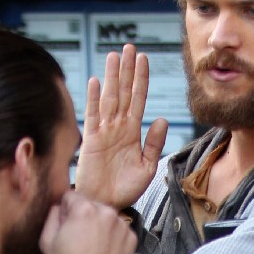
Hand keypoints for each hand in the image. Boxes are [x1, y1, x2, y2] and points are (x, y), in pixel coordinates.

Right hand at [40, 191, 134, 253]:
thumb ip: (52, 215)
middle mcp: (107, 212)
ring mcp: (121, 225)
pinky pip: (118, 229)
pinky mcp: (131, 238)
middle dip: (83, 216)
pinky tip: (104, 252)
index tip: (65, 225)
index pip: (71, 196)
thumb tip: (59, 206)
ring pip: (105, 216)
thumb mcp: (47, 240)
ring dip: (99, 225)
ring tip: (92, 248)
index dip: (65, 210)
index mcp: (84, 209)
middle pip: (90, 205)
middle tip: (78, 239)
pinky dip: (111, 236)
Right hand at [73, 42, 169, 209]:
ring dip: (111, 77)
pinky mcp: (90, 140)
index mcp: (133, 132)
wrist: (106, 205)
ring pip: (109, 98)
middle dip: (127, 70)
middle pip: (123, 92)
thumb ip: (154, 143)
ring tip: (114, 56)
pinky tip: (95, 82)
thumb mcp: (147, 167)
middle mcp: (118, 127)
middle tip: (129, 48)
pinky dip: (93, 99)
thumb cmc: (125, 189)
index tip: (144, 59)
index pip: (138, 99)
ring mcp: (104, 132)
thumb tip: (162, 119)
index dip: (141, 79)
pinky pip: (92, 115)